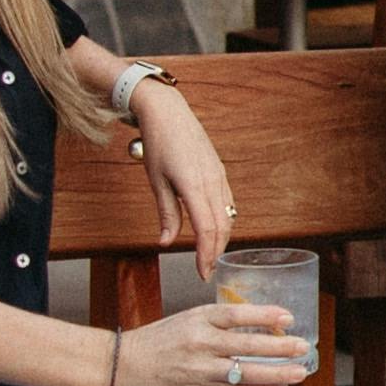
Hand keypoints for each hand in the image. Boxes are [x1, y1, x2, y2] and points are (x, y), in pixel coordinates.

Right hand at [112, 300, 306, 385]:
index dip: (265, 314)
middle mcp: (198, 342)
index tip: (289, 317)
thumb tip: (258, 325)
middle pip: (246, 344)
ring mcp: (198, 369)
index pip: (236, 314)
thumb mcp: (185, 321)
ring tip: (300, 371)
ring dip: (275, 372)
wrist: (118, 366)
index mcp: (196, 319)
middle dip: (279, 346)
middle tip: (304, 346)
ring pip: (244, 371)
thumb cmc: (154, 341)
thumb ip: (216, 323)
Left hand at [126, 72, 234, 273]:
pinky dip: (224, 222)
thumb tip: (166, 242)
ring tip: (209, 255)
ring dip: (221, 239)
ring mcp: (219, 177)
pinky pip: (227, 204)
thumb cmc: (159, 144)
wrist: (169, 112)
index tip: (202, 273)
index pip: (207, 230)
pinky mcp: (220, 172)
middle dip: (215, 252)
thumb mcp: (157, 181)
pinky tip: (215, 230)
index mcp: (194, 186)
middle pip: (221, 228)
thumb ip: (167, 213)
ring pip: (228, 217)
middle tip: (205, 271)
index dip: (206, 255)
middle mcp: (212, 182)